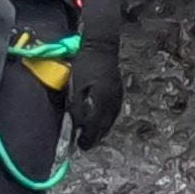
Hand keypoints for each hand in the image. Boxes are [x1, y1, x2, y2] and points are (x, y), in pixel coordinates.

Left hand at [68, 33, 124, 148]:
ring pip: (110, 120)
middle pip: (104, 125)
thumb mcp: (76, 85)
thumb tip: (76, 123)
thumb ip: (77, 105)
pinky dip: (107, 121)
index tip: (81, 145)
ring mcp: (118, 97)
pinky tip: (101, 123)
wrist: (102, 48)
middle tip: (85, 145)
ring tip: (93, 138)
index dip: (88, 136)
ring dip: (101, 130)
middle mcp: (112, 101)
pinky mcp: (119, 93)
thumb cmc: (85, 64)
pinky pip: (114, 113)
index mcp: (101, 99)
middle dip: (95, 137)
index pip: (95, 124)